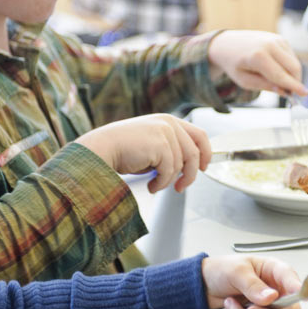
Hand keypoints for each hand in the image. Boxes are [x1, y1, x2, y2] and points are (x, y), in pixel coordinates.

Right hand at [76, 114, 210, 192]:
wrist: (101, 149)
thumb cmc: (122, 150)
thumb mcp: (151, 145)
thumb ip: (170, 149)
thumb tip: (186, 168)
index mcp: (169, 121)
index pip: (200, 135)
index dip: (206, 153)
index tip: (203, 168)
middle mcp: (169, 123)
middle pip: (195, 152)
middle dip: (191, 174)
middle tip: (181, 187)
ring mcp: (165, 132)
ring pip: (181, 165)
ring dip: (169, 181)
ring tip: (154, 184)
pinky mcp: (160, 145)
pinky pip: (169, 171)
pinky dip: (161, 183)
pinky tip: (150, 185)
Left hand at [201, 255, 301, 308]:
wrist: (203, 287)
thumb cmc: (223, 270)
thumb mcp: (236, 271)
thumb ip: (253, 285)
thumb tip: (270, 296)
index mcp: (274, 271)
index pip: (291, 279)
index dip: (297, 287)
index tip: (298, 293)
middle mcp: (275, 290)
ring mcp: (267, 307)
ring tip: (232, 302)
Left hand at [207, 30, 307, 96]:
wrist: (227, 43)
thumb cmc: (234, 64)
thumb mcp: (245, 81)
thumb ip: (265, 86)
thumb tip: (284, 91)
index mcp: (258, 56)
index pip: (281, 75)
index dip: (294, 86)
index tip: (304, 94)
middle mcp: (269, 45)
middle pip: (294, 67)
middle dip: (296, 82)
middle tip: (290, 93)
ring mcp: (276, 39)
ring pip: (295, 62)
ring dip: (292, 75)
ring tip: (276, 80)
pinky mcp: (280, 39)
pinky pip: (291, 56)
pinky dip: (288, 66)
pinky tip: (275, 69)